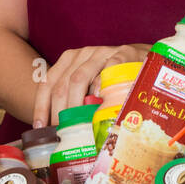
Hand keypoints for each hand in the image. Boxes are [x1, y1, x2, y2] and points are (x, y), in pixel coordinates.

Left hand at [31, 44, 148, 126]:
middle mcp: (84, 53)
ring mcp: (103, 52)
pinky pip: (106, 72)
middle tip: (61, 131)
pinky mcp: (123, 54)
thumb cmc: (114, 77)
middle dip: (58, 110)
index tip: (40, 126)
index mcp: (71, 59)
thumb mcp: (91, 83)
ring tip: (76, 124)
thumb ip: (75, 98)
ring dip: (74, 104)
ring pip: (79, 78)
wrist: (144, 58)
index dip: (41, 105)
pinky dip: (100, 87)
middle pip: (62, 83)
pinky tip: (100, 103)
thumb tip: (59, 128)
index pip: (48, 82)